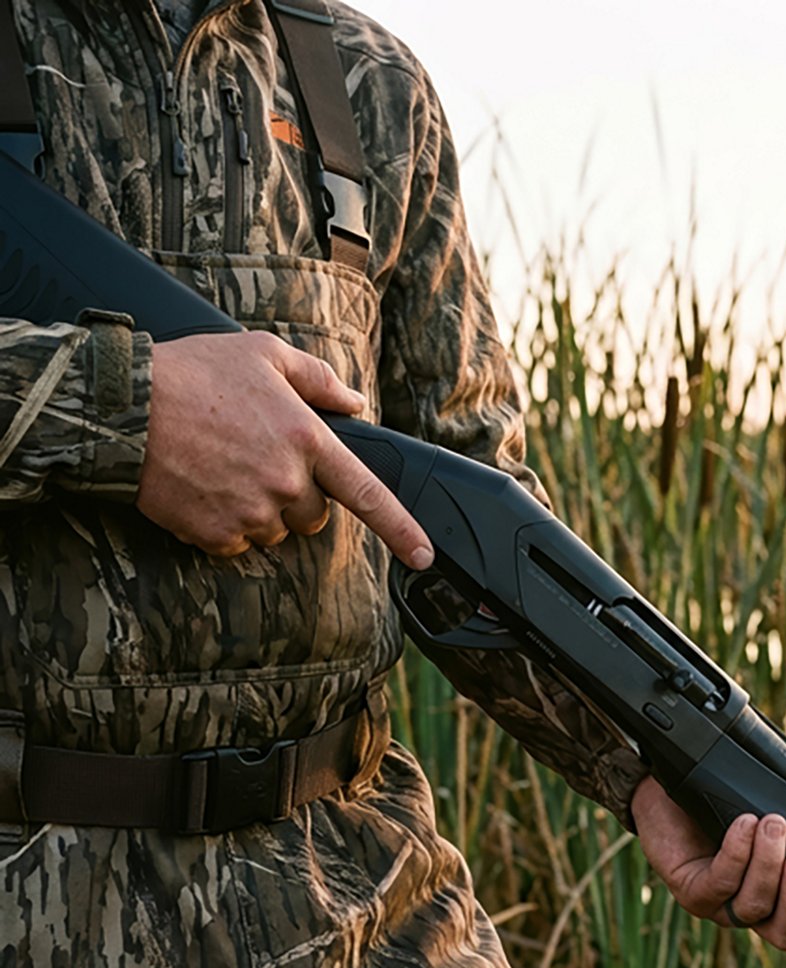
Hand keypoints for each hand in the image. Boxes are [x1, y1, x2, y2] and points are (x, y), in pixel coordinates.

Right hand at [137, 331, 432, 566]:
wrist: (122, 407)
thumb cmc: (192, 373)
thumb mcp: (263, 353)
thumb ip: (318, 379)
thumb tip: (356, 402)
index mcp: (307, 440)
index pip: (369, 494)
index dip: (401, 529)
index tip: (422, 556)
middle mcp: (286, 482)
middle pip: (315, 516)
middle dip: (297, 497)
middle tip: (258, 461)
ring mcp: (252, 512)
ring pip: (275, 530)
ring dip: (258, 509)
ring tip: (221, 467)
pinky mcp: (217, 534)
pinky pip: (236, 543)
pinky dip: (224, 523)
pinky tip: (202, 487)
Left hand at [631, 775, 785, 967]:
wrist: (671, 788)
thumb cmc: (729, 802)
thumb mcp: (774, 817)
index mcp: (778, 902)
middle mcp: (751, 911)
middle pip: (784, 935)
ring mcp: (719, 906)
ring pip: (753, 907)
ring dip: (767, 864)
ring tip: (773, 824)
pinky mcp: (690, 891)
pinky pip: (719, 884)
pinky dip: (737, 853)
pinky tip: (744, 823)